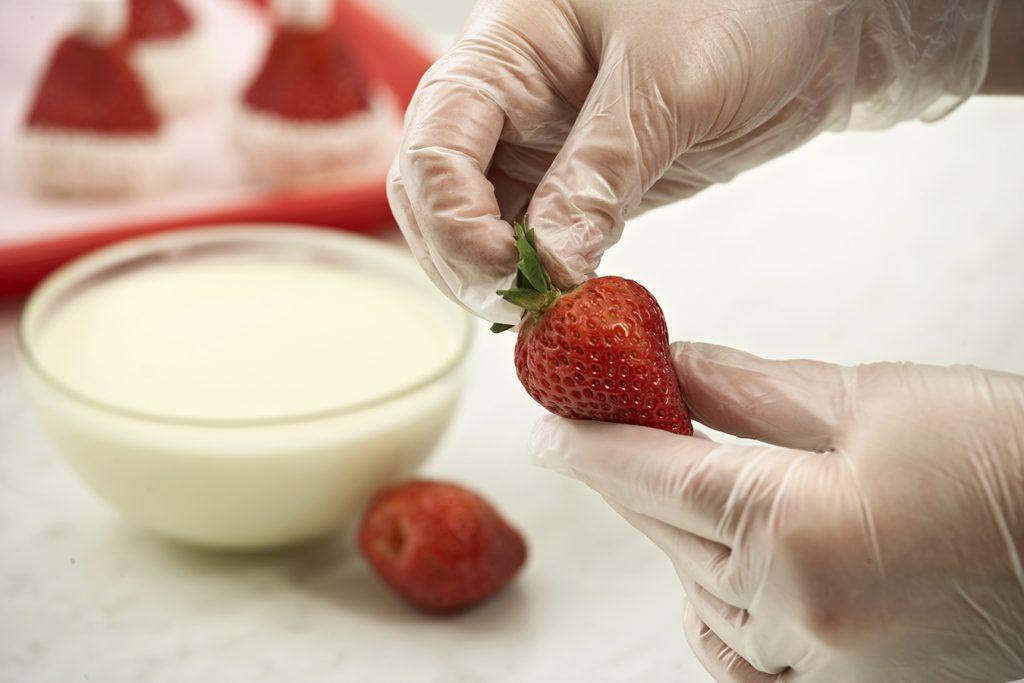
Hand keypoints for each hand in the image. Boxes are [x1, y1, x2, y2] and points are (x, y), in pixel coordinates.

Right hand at [388, 0, 995, 322]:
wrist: (820, 20)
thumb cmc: (744, 3)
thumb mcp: (667, 85)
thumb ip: (599, 175)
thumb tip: (548, 267)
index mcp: (504, 49)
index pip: (434, 147)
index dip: (453, 220)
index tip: (506, 272)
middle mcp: (508, 101)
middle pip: (436, 196)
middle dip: (463, 259)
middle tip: (519, 308)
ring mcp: (543, 146)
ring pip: (482, 227)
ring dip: (500, 279)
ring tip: (542, 315)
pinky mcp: (584, 182)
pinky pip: (541, 239)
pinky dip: (544, 278)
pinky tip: (561, 305)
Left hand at [531, 342, 1023, 681]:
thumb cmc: (1014, 463)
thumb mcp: (875, 399)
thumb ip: (752, 389)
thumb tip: (673, 367)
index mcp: (795, 529)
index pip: (651, 474)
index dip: (589, 442)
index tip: (550, 423)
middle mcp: (795, 613)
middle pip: (664, 530)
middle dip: (625, 474)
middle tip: (605, 426)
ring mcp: (820, 666)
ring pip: (694, 590)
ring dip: (667, 532)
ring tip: (669, 477)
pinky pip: (740, 652)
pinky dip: (710, 604)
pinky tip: (711, 570)